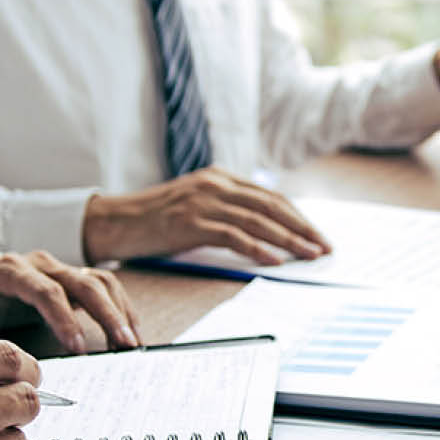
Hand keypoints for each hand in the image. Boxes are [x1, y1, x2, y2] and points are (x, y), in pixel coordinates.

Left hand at [0, 250, 139, 354]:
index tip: (78, 348)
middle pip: (82, 282)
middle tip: (122, 344)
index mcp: (10, 270)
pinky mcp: (71, 279)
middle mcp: (40, 264)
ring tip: (131, 343)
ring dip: (119, 311)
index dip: (65, 318)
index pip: (46, 290)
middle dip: (106, 314)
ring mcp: (59, 268)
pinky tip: (130, 332)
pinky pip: (104, 286)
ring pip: (99, 281)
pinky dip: (121, 307)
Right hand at [81, 168, 330, 265]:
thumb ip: (228, 211)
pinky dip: (258, 248)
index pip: (271, 197)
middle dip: (303, 228)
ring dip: (289, 240)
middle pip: (271, 206)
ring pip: (258, 220)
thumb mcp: (197, 207)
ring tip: (310, 256)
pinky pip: (233, 235)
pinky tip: (276, 260)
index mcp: (221, 178)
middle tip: (325, 248)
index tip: (318, 236)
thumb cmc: (157, 220)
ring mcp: (203, 201)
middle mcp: (216, 184)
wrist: (114, 221)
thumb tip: (267, 235)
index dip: (298, 217)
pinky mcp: (190, 221)